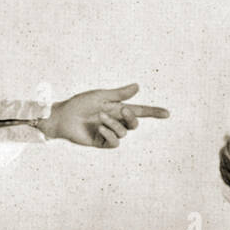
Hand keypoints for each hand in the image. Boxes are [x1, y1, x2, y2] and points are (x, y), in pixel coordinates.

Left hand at [39, 83, 169, 147]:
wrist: (62, 117)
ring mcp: (109, 133)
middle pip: (135, 123)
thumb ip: (120, 94)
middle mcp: (115, 121)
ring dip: (114, 124)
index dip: (153, 112)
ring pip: (124, 132)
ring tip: (100, 118)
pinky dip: (110, 134)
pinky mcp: (102, 142)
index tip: (167, 113)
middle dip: (132, 117)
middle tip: (124, 110)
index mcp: (117, 108)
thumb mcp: (101, 96)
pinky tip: (99, 128)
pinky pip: (115, 142)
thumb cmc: (79, 104)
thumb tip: (138, 86)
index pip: (140, 111)